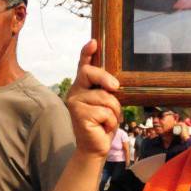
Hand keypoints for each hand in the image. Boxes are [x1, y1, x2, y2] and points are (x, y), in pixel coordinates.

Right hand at [66, 40, 122, 157]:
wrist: (95, 147)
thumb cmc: (104, 122)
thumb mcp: (108, 103)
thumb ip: (108, 90)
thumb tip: (115, 84)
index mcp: (83, 85)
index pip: (84, 65)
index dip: (87, 52)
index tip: (94, 42)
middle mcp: (75, 91)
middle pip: (91, 73)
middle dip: (106, 79)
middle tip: (115, 88)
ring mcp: (75, 102)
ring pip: (105, 97)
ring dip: (114, 111)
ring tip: (107, 120)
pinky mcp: (79, 115)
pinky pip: (105, 112)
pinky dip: (110, 121)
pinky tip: (103, 128)